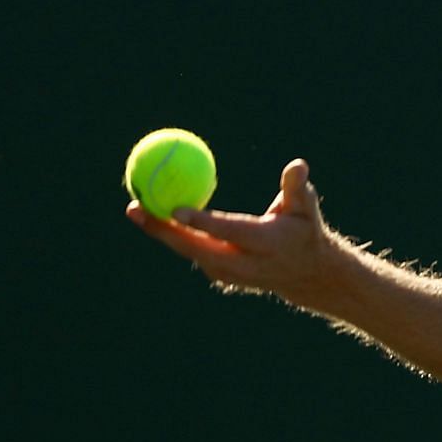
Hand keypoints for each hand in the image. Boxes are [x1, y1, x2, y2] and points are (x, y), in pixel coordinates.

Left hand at [127, 158, 351, 306]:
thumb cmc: (304, 230)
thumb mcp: (306, 208)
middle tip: (138, 208)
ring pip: (190, 252)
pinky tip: (152, 216)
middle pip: (197, 248)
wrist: (305, 274)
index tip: (177, 209)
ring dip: (161, 233)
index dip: (203, 223)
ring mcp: (231, 275)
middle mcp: (245, 265)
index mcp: (266, 244)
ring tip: (135, 210)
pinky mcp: (220, 275)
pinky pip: (192, 253)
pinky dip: (171, 236)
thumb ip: (298, 188)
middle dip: (165, 231)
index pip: (230, 233)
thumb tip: (298, 165)